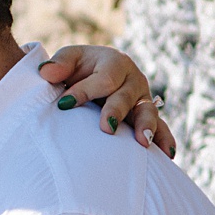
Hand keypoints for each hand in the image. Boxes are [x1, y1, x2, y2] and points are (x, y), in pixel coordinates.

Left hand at [41, 45, 179, 158]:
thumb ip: (59, 64)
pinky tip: (167, 154)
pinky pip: (160, 128)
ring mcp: (141, 100)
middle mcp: (133, 80)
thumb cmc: (79, 68)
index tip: (64, 104)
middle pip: (126, 96)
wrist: (92, 76)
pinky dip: (164, 139)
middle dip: (116, 111)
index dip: (84, 91)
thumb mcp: (69, 60)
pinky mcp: (145, 117)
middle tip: (106, 128)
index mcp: (115, 62)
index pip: (103, 78)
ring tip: (142, 142)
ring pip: (147, 112)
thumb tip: (46, 72)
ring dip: (146, 127)